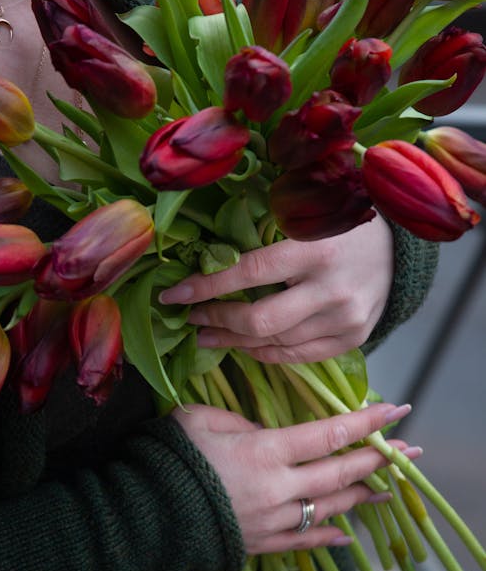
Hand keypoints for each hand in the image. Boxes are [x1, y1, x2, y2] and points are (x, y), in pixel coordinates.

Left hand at [160, 215, 393, 362]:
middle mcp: (333, 290)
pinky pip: (297, 356)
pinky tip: (242, 346)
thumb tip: (205, 256)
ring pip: (275, 343)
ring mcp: (346, 320)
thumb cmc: (340, 224)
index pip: (251, 273)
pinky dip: (265, 353)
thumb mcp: (305, 213)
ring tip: (207, 335)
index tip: (173, 295)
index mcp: (318, 249)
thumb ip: (262, 231)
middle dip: (216, 322)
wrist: (397, 248)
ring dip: (233, 341)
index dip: (207, 287)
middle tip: (189, 319)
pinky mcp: (353, 339)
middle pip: (260, 321)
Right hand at [171, 401, 418, 554]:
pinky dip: (329, 537)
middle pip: (340, 473)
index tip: (395, 411)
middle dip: (378, 459)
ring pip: (330, 509)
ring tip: (388, 488)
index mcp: (265, 451)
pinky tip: (347, 534)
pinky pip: (304, 542)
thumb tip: (264, 433)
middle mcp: (279, 488)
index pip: (329, 434)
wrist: (144, 516)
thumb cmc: (170, 458)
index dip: (366, 421)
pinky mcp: (261, 543)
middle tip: (408, 451)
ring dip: (362, 496)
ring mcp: (273, 521)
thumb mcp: (202, 419)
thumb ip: (242, 421)